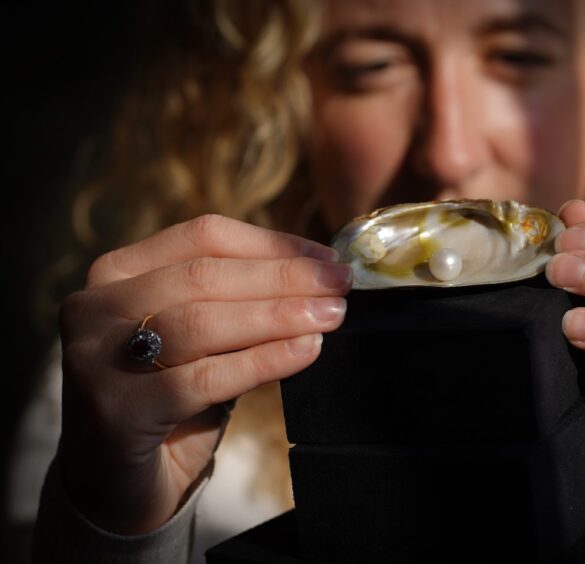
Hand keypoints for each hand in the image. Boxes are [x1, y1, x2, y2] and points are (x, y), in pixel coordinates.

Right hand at [57, 215, 350, 533]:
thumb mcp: (204, 342)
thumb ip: (240, 307)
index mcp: (117, 274)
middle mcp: (95, 306)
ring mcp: (96, 357)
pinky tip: (307, 351)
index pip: (203, 238)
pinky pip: (204, 377)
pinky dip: (263, 360)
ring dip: (278, 315)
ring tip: (331, 316)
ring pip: (202, 321)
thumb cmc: (170, 402)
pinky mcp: (116, 409)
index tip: (328, 259)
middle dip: (284, 278)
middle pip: (204, 275)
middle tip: (340, 285)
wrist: (119, 486)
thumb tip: (318, 281)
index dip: (272, 244)